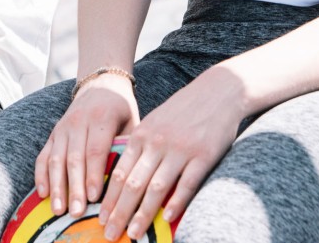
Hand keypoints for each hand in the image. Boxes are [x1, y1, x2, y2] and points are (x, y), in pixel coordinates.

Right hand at [35, 73, 138, 218]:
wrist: (101, 85)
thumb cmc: (121, 110)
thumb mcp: (132, 121)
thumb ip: (128, 146)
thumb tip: (130, 178)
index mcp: (102, 118)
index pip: (96, 150)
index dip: (94, 175)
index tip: (95, 198)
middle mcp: (79, 122)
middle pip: (75, 158)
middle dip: (74, 188)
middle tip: (76, 213)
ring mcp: (63, 127)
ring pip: (57, 159)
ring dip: (57, 186)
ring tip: (58, 209)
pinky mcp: (53, 133)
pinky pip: (43, 155)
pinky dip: (41, 175)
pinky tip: (43, 193)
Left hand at [98, 70, 243, 239]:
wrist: (218, 91)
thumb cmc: (184, 111)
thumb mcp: (155, 123)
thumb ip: (140, 147)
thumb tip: (124, 178)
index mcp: (141, 136)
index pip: (119, 174)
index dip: (109, 199)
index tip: (100, 218)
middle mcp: (157, 143)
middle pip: (133, 184)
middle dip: (119, 212)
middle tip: (109, 234)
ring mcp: (180, 149)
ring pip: (156, 187)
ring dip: (142, 213)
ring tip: (133, 233)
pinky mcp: (203, 155)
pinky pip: (187, 183)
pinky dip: (176, 202)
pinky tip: (167, 218)